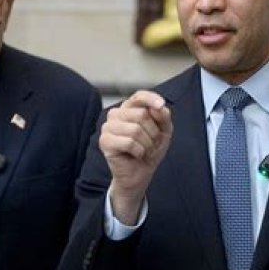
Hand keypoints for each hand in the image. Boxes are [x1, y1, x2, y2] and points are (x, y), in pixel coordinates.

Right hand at [100, 90, 172, 224]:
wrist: (140, 173)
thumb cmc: (150, 149)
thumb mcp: (164, 131)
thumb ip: (164, 116)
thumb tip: (159, 107)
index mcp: (129, 108)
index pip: (139, 96)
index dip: (151, 99)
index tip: (161, 105)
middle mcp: (116, 114)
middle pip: (141, 114)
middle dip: (153, 132)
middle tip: (151, 143)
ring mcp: (108, 127)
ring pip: (135, 129)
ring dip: (146, 144)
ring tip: (145, 150)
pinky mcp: (104, 141)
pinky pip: (129, 142)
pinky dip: (138, 151)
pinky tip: (136, 155)